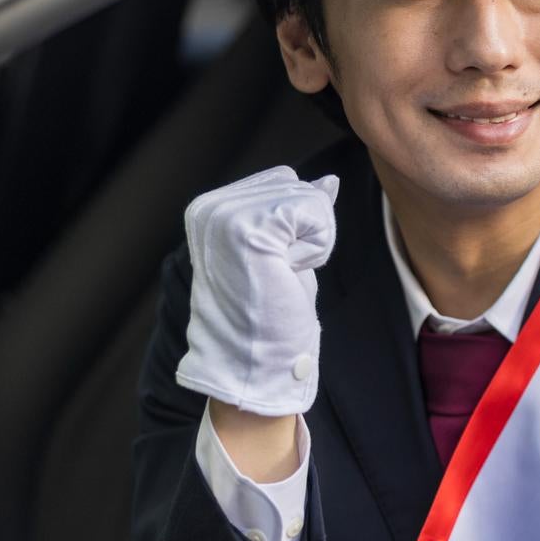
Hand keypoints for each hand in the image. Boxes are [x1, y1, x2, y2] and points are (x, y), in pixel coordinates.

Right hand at [176, 167, 340, 415]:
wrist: (256, 359)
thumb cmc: (271, 312)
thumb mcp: (286, 250)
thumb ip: (298, 211)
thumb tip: (329, 181)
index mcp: (211, 207)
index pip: (284, 180)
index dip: (297, 224)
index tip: (273, 263)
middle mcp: (210, 206)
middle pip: (299, 186)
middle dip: (307, 231)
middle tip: (277, 273)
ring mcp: (224, 216)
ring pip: (311, 199)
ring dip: (312, 242)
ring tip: (280, 275)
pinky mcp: (246, 230)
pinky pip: (315, 214)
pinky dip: (317, 248)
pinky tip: (287, 273)